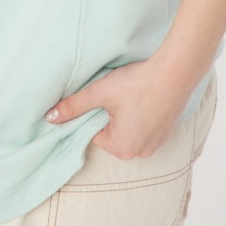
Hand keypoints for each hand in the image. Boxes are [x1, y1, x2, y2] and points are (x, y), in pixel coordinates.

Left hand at [43, 54, 196, 159]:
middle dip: (110, 114)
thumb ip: (74, 106)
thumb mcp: (100, 93)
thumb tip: (49, 117)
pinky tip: (144, 97)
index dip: (94, 111)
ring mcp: (156, 144)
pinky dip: (141, 114)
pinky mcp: (167, 133)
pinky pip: (145, 127)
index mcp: (121, 149)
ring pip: (129, 129)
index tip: (102, 96)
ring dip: (126, 114)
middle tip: (118, 94)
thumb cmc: (137, 84)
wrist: (175, 73)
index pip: (94, 132)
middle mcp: (140, 153)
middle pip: (111, 133)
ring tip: (132, 94)